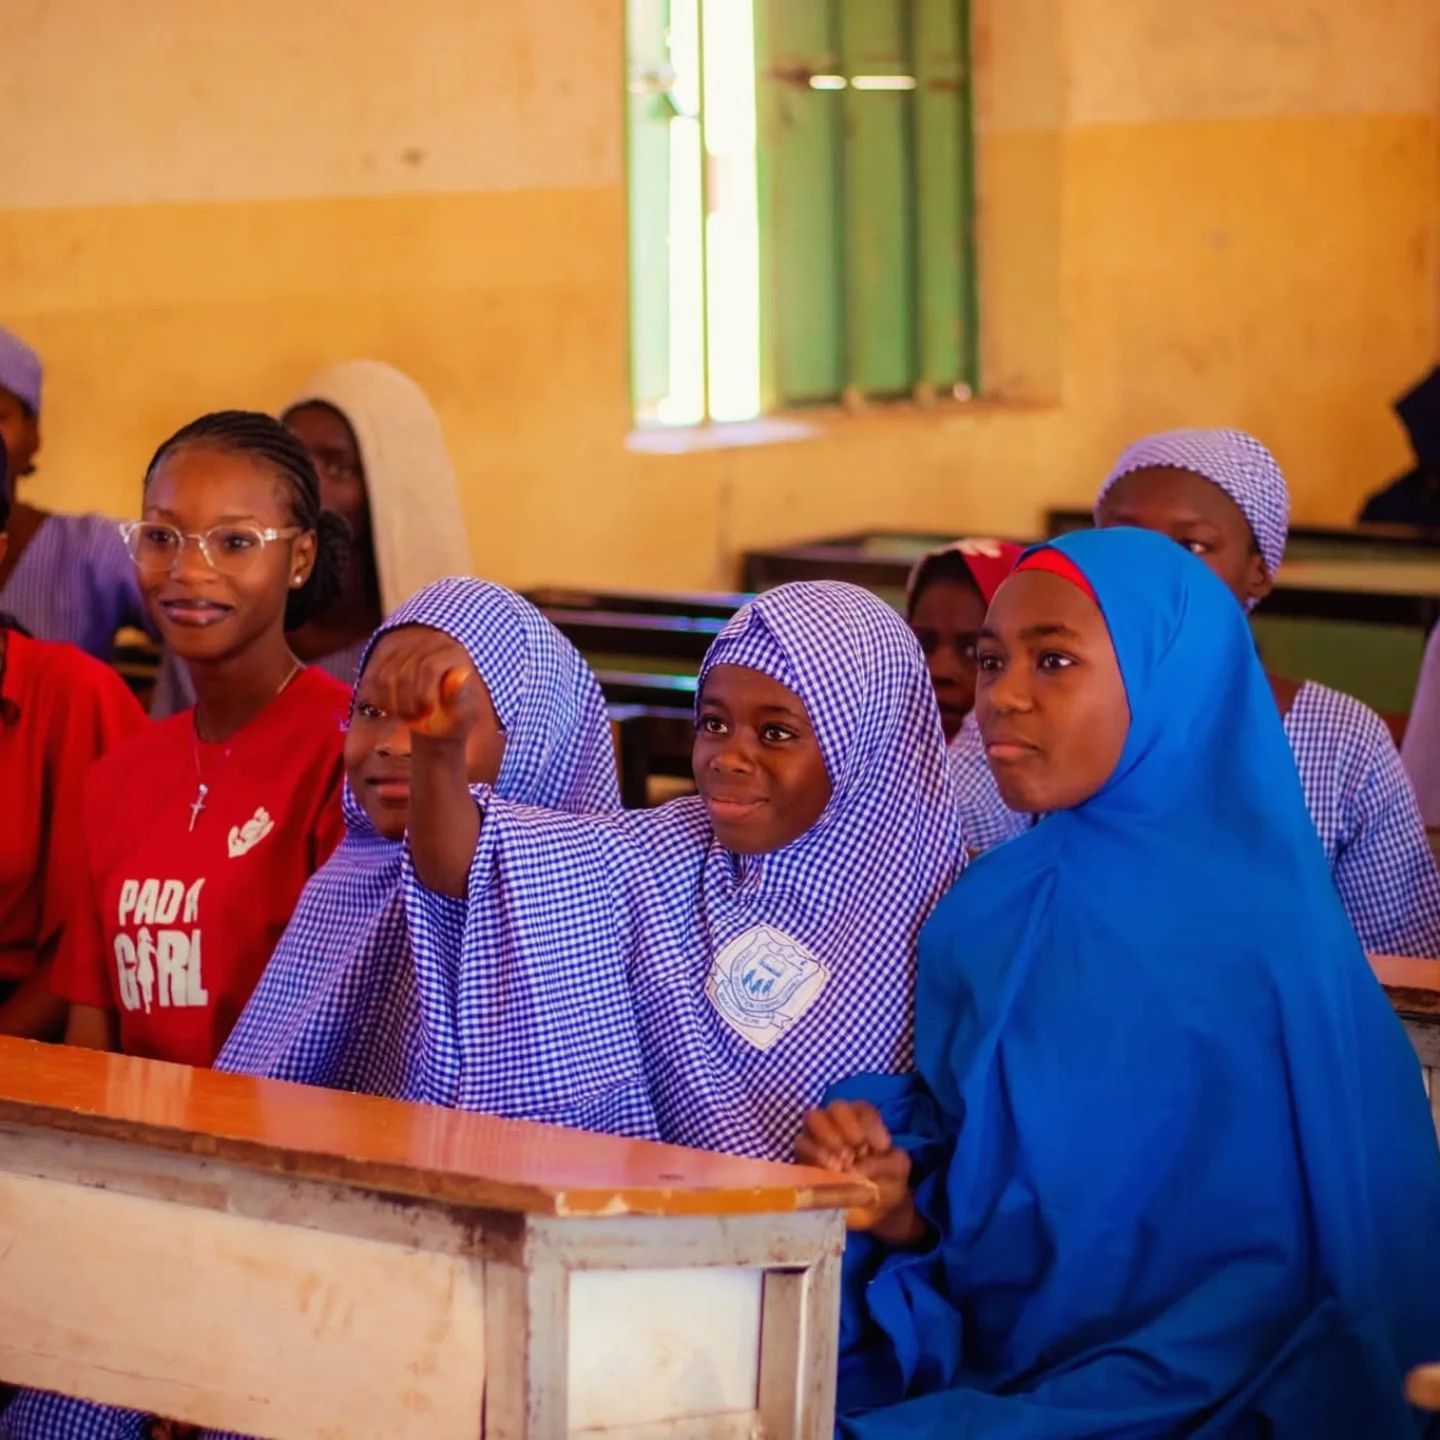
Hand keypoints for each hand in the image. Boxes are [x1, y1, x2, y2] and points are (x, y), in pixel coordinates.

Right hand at [365, 627, 483, 742]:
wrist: (437, 692)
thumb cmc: (453, 708)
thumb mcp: (463, 708)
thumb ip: (460, 697)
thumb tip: (461, 675)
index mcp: (453, 652)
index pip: (429, 668)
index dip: (424, 694)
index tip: (427, 714)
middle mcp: (429, 641)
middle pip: (405, 673)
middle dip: (406, 703)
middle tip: (412, 720)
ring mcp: (406, 643)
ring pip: (385, 675)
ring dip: (391, 703)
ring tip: (402, 717)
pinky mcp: (386, 650)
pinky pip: (373, 677)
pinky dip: (378, 698)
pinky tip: (389, 709)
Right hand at [796, 1100, 923, 1247]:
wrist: (875, 1209)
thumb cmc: (888, 1180)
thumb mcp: (898, 1170)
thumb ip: (886, 1163)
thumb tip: (856, 1168)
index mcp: (865, 1118)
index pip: (864, 1109)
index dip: (871, 1126)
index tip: (881, 1148)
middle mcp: (840, 1121)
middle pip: (837, 1107)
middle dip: (847, 1128)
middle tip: (856, 1153)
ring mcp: (819, 1135)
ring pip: (814, 1118)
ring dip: (828, 1138)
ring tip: (842, 1164)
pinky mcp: (805, 1155)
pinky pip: (802, 1144)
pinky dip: (816, 1156)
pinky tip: (831, 1172)